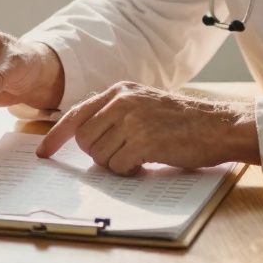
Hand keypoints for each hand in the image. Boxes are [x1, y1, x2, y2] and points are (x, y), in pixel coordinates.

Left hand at [36, 81, 259, 174]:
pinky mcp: (144, 141)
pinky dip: (128, 171)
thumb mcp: (144, 102)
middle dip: (97, 154)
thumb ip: (115, 112)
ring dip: (115, 164)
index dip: (56, 136)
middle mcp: (122, 101)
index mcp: (119, 91)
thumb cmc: (182, 120)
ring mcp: (132, 120)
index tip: (44, 152)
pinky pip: (118, 166)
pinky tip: (145, 163)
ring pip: (99, 154)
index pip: (76, 114)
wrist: (218, 125)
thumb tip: (84, 136)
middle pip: (84, 139)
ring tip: (137, 156)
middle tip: (120, 156)